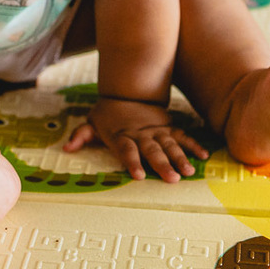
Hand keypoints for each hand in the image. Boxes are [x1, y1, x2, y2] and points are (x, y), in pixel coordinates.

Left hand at [62, 98, 207, 182]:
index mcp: (122, 136)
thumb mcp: (91, 122)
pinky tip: (203, 156)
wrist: (128, 90)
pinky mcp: (168, 127)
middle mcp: (141, 134)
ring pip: (170, 144)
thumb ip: (81, 135)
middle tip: (173, 179)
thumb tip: (65, 148)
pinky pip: (183, 136)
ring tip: (190, 171)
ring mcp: (157, 131)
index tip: (140, 176)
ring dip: (180, 158)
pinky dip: (193, 145)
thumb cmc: (107, 114)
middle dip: (163, 165)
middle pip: (152, 150)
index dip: (132, 162)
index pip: (127, 151)